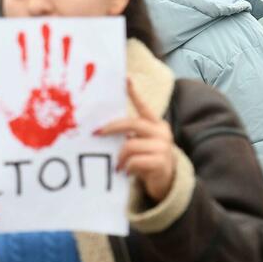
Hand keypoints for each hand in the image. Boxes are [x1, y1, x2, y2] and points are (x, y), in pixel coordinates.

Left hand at [94, 79, 175, 201]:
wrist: (166, 182)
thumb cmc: (147, 160)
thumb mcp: (139, 143)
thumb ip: (128, 134)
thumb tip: (103, 128)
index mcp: (156, 124)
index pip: (143, 106)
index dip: (134, 93)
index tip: (125, 79)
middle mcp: (162, 132)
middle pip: (132, 123)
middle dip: (111, 128)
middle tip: (96, 133)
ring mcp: (163, 146)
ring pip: (130, 145)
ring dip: (120, 157)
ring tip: (118, 166)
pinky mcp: (161, 162)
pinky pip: (134, 161)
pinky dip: (127, 167)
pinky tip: (127, 172)